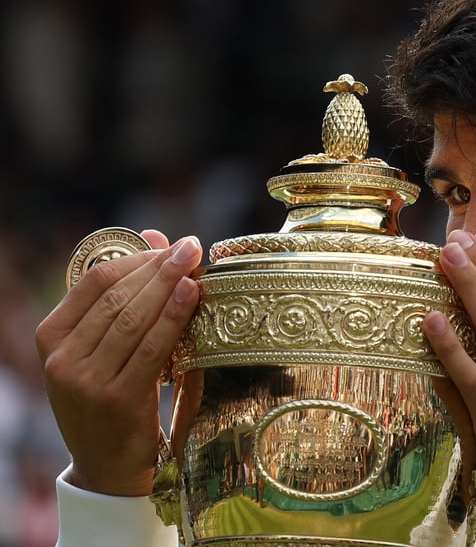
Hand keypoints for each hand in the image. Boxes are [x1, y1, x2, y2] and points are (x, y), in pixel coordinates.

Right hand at [36, 230, 201, 495]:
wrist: (107, 467)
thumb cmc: (111, 397)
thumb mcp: (104, 348)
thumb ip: (123, 296)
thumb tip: (156, 236)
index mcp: (52, 336)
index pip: (94, 280)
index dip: (136, 257)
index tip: (169, 244)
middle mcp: (62, 357)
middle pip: (117, 296)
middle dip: (159, 266)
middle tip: (191, 246)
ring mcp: (87, 381)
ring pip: (133, 318)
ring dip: (169, 285)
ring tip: (195, 263)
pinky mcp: (117, 399)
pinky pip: (152, 348)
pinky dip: (174, 317)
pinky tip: (192, 295)